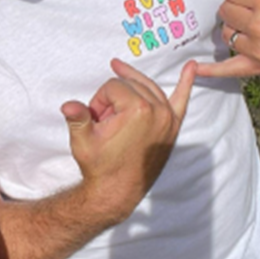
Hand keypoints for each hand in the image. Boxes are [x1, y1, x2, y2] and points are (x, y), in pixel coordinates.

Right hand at [61, 59, 195, 222]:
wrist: (116, 191)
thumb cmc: (100, 165)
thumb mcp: (83, 140)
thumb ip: (77, 117)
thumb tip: (68, 105)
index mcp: (137, 110)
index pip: (112, 86)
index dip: (98, 100)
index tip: (95, 119)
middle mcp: (157, 111)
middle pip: (129, 84)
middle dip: (111, 99)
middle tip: (102, 121)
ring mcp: (168, 119)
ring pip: (148, 87)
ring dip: (132, 89)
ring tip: (117, 100)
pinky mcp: (173, 127)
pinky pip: (182, 100)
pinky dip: (187, 82)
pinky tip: (191, 67)